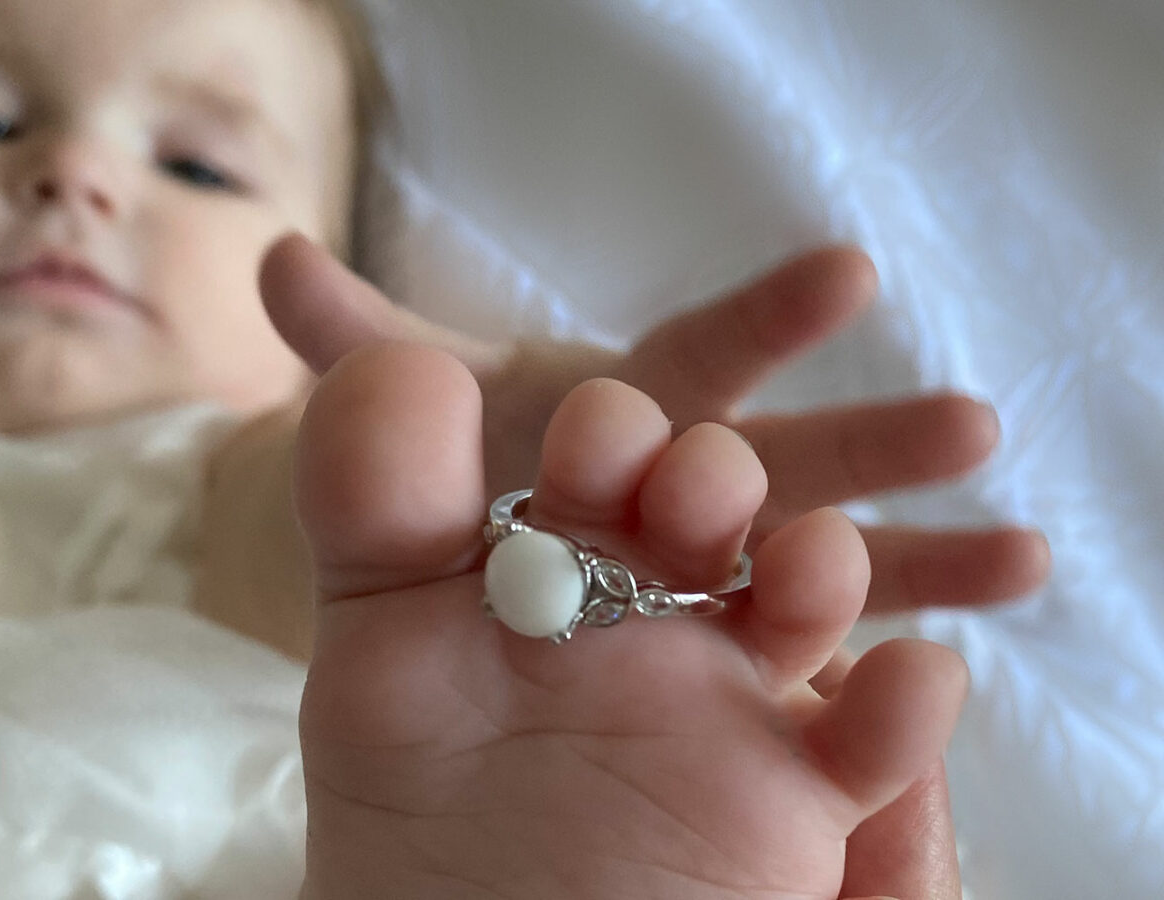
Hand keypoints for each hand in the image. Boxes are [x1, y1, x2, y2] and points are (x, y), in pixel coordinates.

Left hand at [294, 343, 968, 898]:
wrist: (455, 885)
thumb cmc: (414, 730)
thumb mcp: (373, 581)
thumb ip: (362, 445)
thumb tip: (284, 260)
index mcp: (594, 495)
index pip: (685, 378)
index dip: (773, 315)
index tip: (847, 276)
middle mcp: (674, 567)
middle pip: (748, 486)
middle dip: (785, 461)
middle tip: (713, 495)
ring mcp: (734, 663)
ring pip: (823, 593)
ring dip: (887, 560)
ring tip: (937, 561)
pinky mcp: (787, 772)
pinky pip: (866, 733)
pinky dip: (903, 706)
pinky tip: (924, 674)